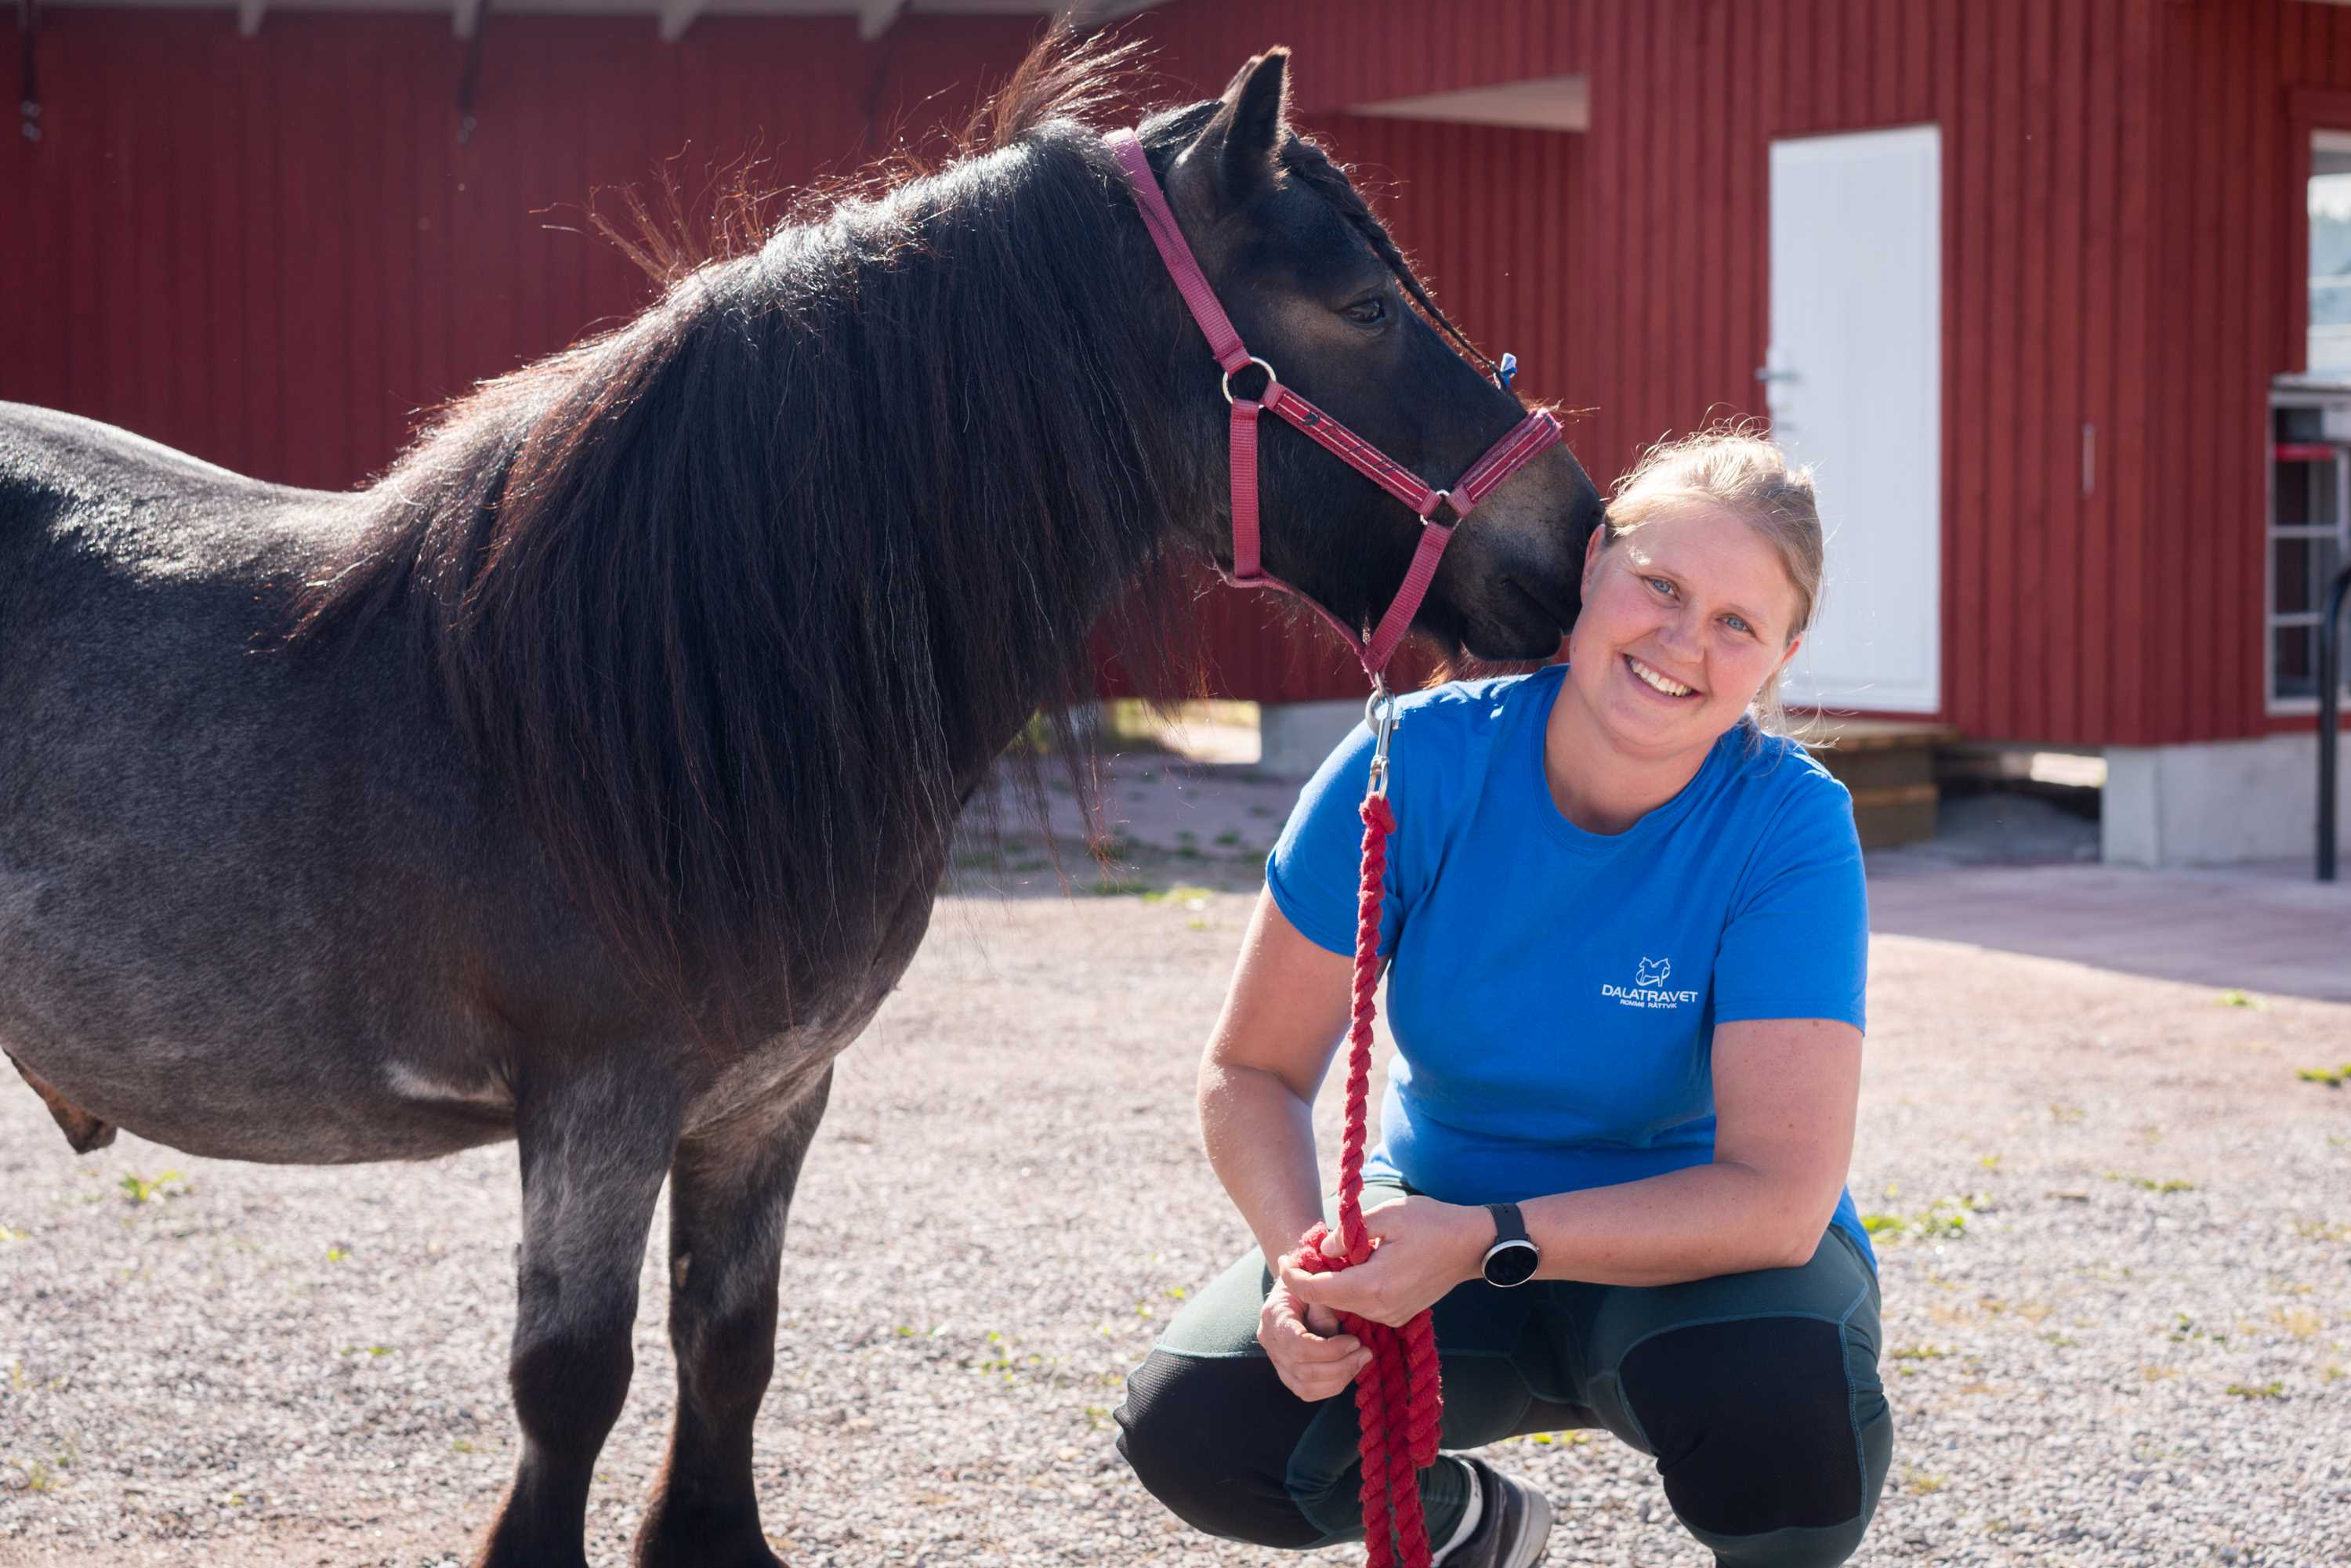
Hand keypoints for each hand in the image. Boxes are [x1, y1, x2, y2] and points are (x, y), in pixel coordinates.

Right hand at [1257, 1269, 1372, 1401]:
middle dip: (1341, 1366)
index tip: (1354, 1341)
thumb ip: (1323, 1304)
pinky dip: (1331, 1387)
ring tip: (1360, 1361)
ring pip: (1305, 1387)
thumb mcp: (1318, 1281)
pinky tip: (1349, 1371)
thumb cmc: (1311, 1279)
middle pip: (1303, 1370)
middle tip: (1365, 1353)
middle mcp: (1269, 1340)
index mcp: (1274, 1315)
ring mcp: (1276, 1359)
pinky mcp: (1287, 1373)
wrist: (1299, 1284)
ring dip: (1339, 1379)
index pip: (1297, 1345)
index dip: (1329, 1350)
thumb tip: (1330, 1332)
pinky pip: (1307, 1392)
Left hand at [1280, 1195, 1483, 1328]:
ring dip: (1332, 1284)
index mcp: (1373, 1285)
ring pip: (1345, 1304)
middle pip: (1329, 1301)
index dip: (1293, 1277)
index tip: (1282, 1259)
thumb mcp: (1388, 1215)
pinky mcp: (1399, 1314)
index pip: (1318, 1291)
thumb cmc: (1433, 1223)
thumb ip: (1349, 1233)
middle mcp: (1380, 1309)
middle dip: (1310, 1279)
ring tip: (1327, 1256)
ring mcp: (1391, 1316)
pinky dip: (1351, 1289)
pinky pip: (1363, 1305)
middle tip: (1301, 1253)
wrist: (1473, 1245)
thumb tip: (1323, 1250)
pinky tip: (1353, 1267)